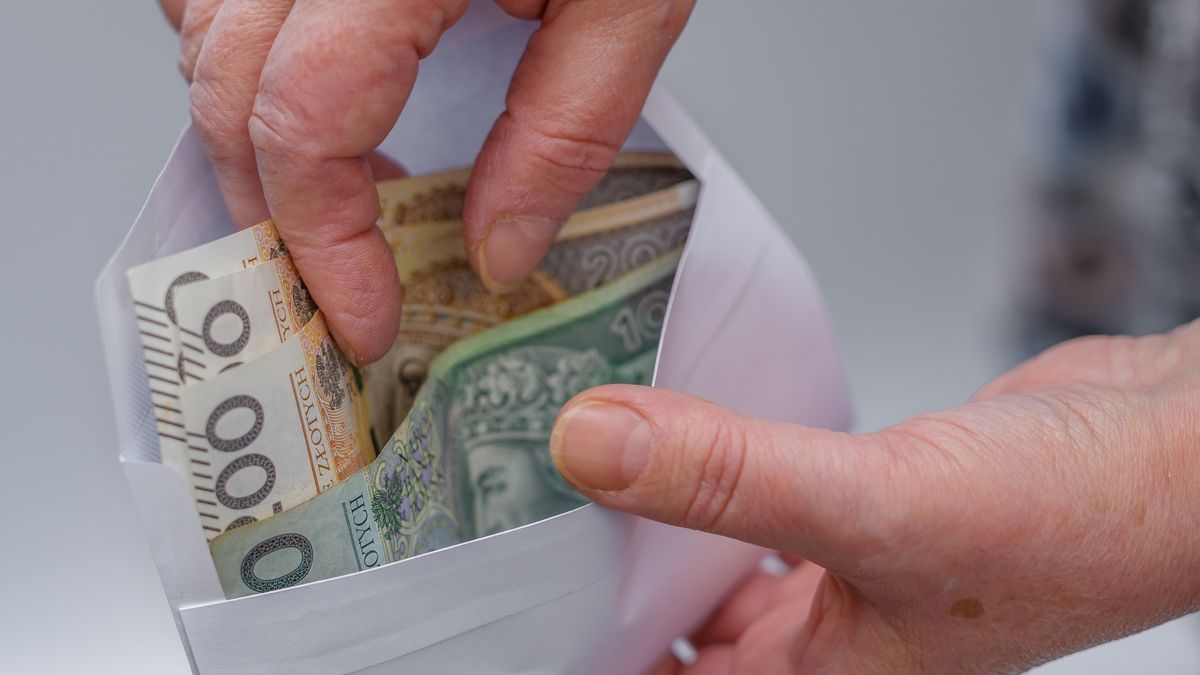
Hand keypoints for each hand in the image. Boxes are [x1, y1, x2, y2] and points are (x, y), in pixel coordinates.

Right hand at [158, 0, 693, 363]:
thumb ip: (564, 131)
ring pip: (202, 35)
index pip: (306, 121)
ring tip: (336, 194)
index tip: (363, 318)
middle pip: (228, 90)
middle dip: (276, 211)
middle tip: (337, 281)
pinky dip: (239, 53)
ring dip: (251, 135)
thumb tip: (496, 251)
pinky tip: (304, 87)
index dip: (323, 243)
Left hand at [550, 325, 1199, 672]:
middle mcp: (823, 643)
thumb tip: (593, 444)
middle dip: (598, 582)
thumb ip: (733, 476)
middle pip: (671, 631)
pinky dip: (711, 474)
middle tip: (513, 514)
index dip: (581, 649)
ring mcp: (841, 577)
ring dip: (650, 519)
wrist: (1179, 449)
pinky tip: (673, 432)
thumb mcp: (886, 509)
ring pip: (709, 560)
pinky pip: (754, 503)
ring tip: (570, 463)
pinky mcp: (856, 512)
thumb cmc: (1084, 519)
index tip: (505, 606)